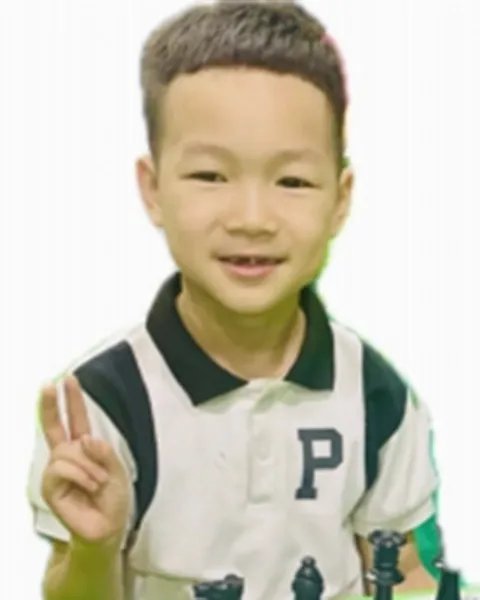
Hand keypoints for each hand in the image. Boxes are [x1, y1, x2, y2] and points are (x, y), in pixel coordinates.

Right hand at [40, 375, 131, 549]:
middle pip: (54, 426)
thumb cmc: (113, 500)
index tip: (67, 380)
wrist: (109, 527)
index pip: (75, 420)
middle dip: (49, 404)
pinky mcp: (50, 486)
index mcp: (85, 448)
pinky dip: (80, 475)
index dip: (71, 400)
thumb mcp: (117, 469)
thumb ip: (103, 451)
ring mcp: (57, 471)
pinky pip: (62, 467)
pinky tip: (88, 487)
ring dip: (88, 466)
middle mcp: (68, 456)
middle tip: (47, 385)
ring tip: (98, 482)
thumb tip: (84, 439)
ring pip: (67, 451)